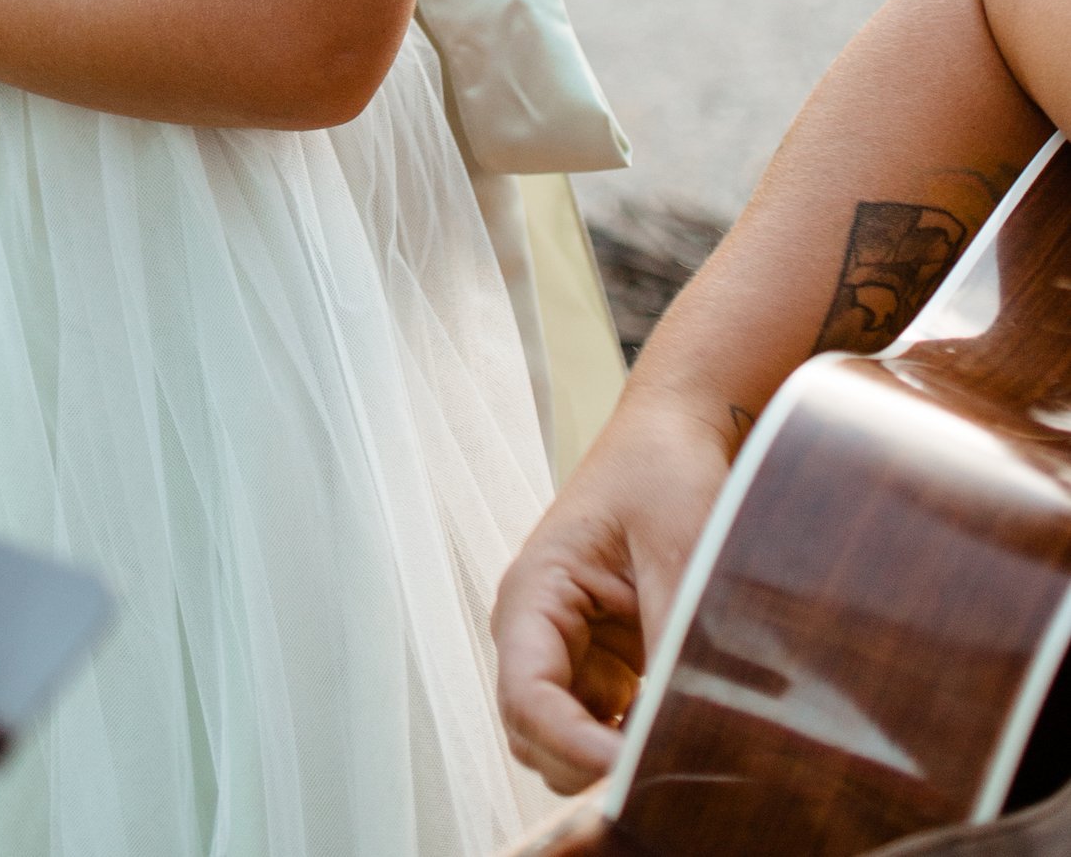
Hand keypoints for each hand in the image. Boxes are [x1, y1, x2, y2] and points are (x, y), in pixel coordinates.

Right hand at [493, 395, 730, 792]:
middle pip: (538, 738)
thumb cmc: (663, 473)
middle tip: (665, 781)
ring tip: (678, 763)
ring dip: (614, 763)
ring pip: (570, 746)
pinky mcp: (606, 668)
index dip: (574, 748)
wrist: (677, 437)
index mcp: (534, 595)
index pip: (528, 698)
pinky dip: (638, 749)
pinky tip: (683, 742)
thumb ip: (676, 634)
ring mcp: (571, 655)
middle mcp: (539, 634)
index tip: (632, 774)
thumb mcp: (678, 547)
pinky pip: (609, 732)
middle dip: (591, 768)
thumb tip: (691, 723)